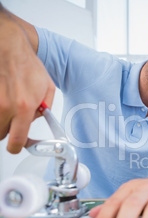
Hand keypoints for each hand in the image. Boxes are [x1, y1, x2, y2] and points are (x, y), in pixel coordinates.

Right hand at [0, 7, 54, 152]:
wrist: (7, 45)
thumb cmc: (26, 63)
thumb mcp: (47, 87)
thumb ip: (45, 109)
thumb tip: (36, 122)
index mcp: (25, 107)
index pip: (16, 141)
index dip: (16, 147)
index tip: (15, 146)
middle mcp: (5, 107)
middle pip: (0, 134)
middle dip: (6, 129)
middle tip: (10, 118)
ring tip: (4, 105)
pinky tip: (0, 96)